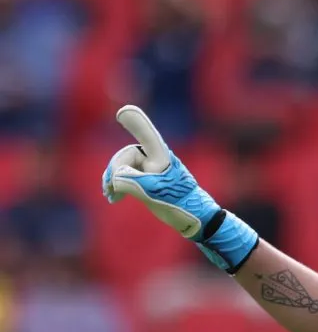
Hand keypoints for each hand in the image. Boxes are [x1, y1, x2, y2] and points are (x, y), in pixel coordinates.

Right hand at [101, 105, 258, 271]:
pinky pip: (125, 175)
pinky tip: (113, 197)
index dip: (136, 123)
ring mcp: (151, 169)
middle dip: (114, 170)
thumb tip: (115, 177)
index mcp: (161, 157)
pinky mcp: (147, 180)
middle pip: (125, 156)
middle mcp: (156, 158)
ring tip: (110, 195)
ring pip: (123, 166)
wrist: (194, 219)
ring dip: (112, 179)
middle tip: (110, 189)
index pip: (147, 136)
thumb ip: (132, 181)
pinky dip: (116, 184)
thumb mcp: (155, 192)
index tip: (123, 112)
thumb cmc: (180, 203)